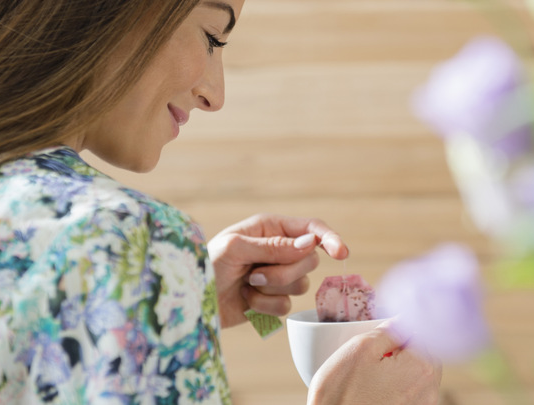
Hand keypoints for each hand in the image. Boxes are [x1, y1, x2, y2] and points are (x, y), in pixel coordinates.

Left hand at [208, 213, 348, 327]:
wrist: (191, 300)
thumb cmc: (206, 264)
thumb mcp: (236, 248)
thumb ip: (275, 246)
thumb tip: (311, 244)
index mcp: (271, 228)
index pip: (311, 229)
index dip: (330, 238)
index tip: (341, 253)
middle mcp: (279, 249)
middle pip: (310, 260)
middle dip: (285, 272)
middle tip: (255, 275)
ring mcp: (277, 275)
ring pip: (301, 284)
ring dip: (272, 289)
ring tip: (247, 286)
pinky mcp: (273, 299)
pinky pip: (287, 305)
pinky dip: (265, 306)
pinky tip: (246, 301)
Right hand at [307, 322, 441, 404]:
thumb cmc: (341, 393)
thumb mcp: (360, 348)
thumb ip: (389, 330)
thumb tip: (404, 318)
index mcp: (422, 367)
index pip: (424, 331)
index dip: (403, 327)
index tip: (387, 332)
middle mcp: (430, 390)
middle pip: (425, 353)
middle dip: (404, 347)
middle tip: (377, 353)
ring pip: (418, 373)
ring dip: (401, 367)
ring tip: (374, 373)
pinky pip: (411, 391)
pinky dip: (398, 385)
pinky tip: (376, 389)